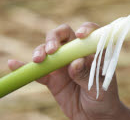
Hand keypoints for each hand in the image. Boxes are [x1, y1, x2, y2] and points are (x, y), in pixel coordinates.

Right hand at [8, 23, 129, 119]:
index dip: (85, 29)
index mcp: (94, 50)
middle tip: (52, 49)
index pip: (90, 32)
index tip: (80, 36)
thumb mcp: (99, 85)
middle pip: (64, 35)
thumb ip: (86, 74)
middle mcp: (77, 53)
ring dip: (40, 50)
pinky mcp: (52, 78)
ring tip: (39, 59)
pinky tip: (14, 64)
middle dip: (55, 37)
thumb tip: (75, 62)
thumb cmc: (104, 96)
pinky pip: (37, 71)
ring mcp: (63, 64)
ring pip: (48, 50)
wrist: (95, 116)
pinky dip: (25, 67)